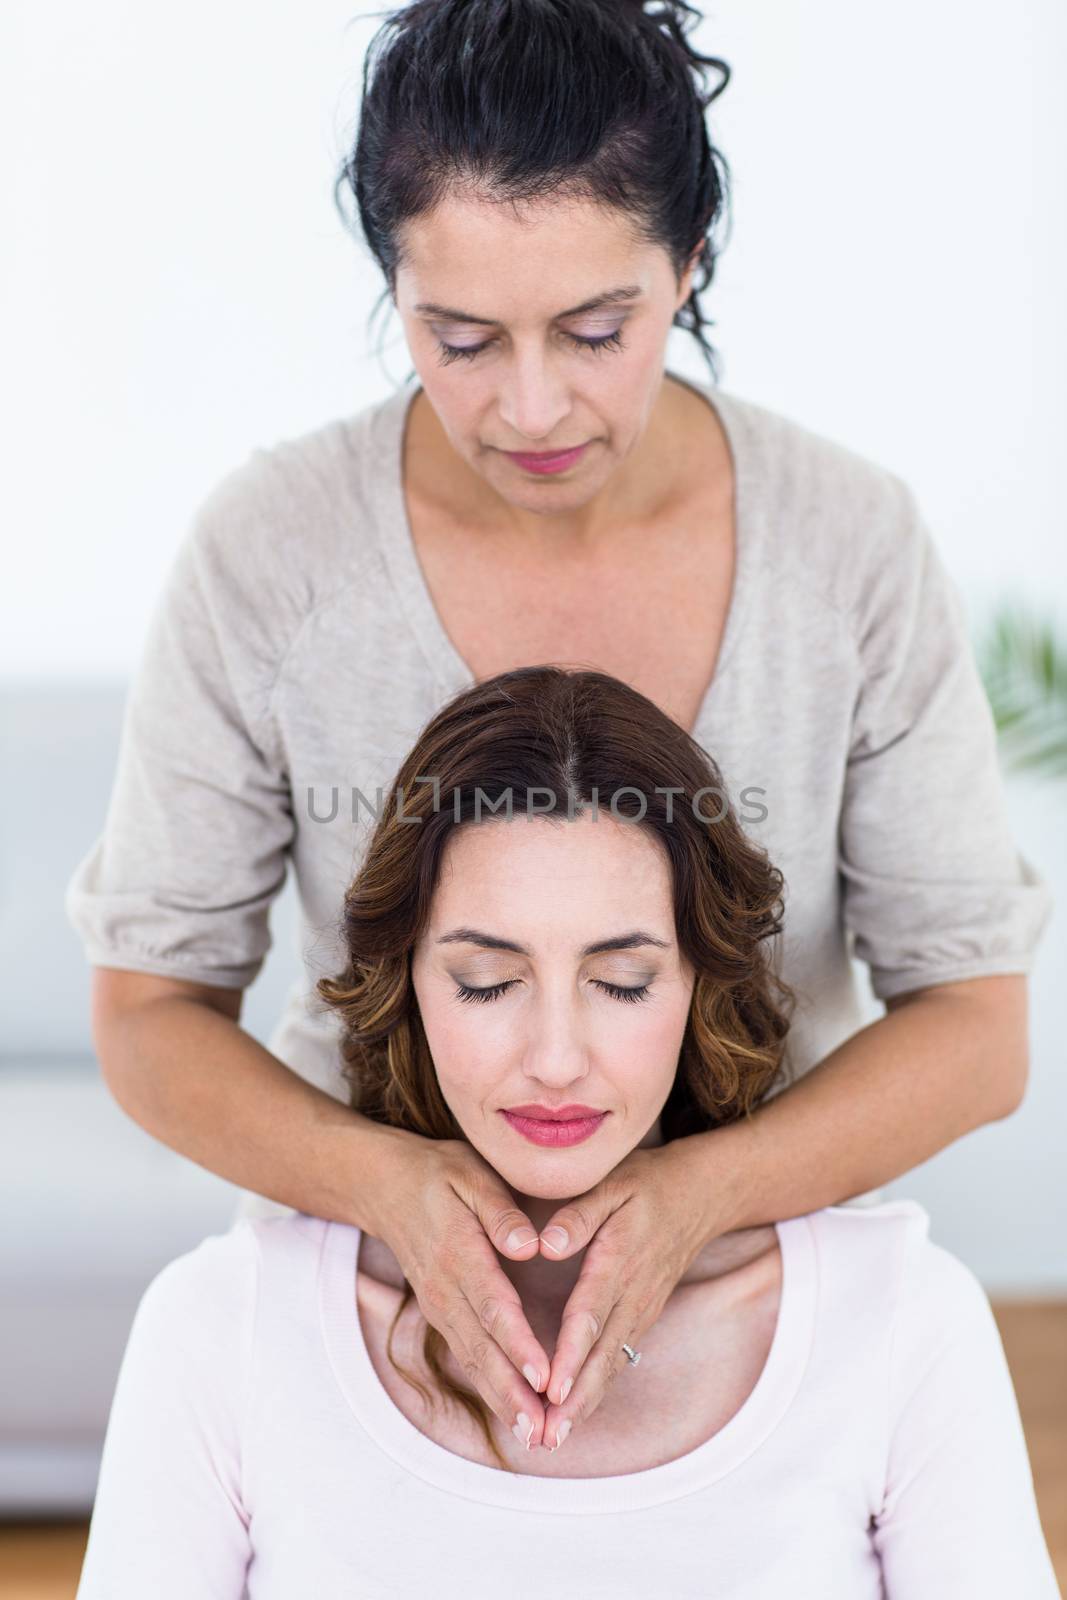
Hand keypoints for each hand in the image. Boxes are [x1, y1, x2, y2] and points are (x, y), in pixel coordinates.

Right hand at [367, 1130, 553, 1440]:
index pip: (494, 1306)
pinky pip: (467, 1355)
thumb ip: (501, 1212)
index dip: (519, 1344)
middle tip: (542, 1431)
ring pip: (473, 1360)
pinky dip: (489, 1386)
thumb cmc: (439, 1175)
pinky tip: (512, 1411)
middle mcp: (446, 1290)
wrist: (384, 1186)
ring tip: (532, 1435)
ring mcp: (440, 1305)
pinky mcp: (440, 1313)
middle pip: (483, 1348)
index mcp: (460, 1254)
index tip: (544, 1377)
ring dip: (502, 1400)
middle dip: (513, 1393)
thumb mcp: (472, 1175)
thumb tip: (530, 1246)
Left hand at [535, 1138, 716, 1447]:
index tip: (550, 1389)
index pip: (589, 1314)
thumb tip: (545, 1246)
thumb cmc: (647, 1185)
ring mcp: (642, 1309)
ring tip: (555, 1440)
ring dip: (584, 1404)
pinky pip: (619, 1357)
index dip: (569, 1354)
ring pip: (612, 1364)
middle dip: (574, 1399)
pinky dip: (597, 1389)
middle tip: (547, 1437)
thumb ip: (578, 1215)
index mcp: (619, 1260)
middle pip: (602, 1355)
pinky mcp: (644, 1315)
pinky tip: (576, 1413)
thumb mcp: (612, 1184)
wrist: (701, 1196)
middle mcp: (633, 1294)